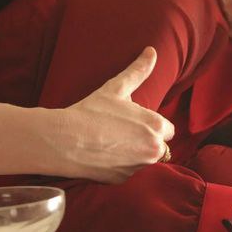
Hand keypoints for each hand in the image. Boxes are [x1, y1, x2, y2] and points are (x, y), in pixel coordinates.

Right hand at [54, 47, 174, 183]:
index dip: (151, 124)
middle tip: (122, 132)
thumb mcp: (117, 88)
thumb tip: (152, 51)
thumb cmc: (91, 111)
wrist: (64, 139)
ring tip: (110, 142)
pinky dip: (119, 165)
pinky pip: (128, 172)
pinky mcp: (123, 180)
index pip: (167, 129)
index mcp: (155, 126)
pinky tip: (103, 154)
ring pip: (143, 160)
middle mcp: (152, 150)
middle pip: (158, 147)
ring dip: (134, 154)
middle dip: (145, 140)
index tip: (135, 121)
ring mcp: (138, 168)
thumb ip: (139, 71)